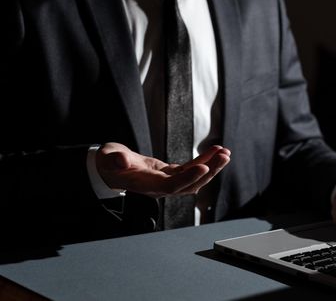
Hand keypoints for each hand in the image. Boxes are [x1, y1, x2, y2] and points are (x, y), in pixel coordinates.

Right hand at [96, 142, 230, 197]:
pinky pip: (190, 169)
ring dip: (211, 166)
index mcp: (145, 185)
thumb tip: (121, 161)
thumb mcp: (107, 159)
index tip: (205, 167)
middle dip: (209, 171)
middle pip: (189, 184)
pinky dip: (204, 160)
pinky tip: (215, 150)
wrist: (109, 170)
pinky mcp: (170, 174)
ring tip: (225, 153)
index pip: (171, 186)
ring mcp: (166, 182)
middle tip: (224, 156)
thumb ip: (114, 160)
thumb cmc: (108, 164)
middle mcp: (159, 187)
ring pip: (193, 178)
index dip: (188, 178)